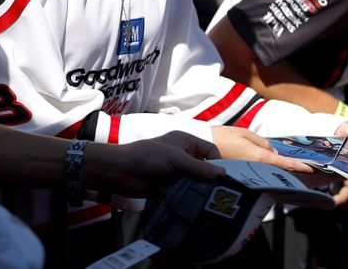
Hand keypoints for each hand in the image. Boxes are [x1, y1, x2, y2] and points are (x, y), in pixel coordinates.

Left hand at [83, 131, 223, 197]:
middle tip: (223, 192)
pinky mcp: (170, 186)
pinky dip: (190, 196)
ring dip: (200, 189)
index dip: (218, 163)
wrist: (121, 172)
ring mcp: (176, 172)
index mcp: (187, 142)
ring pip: (195, 181)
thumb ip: (200, 168)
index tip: (226, 178)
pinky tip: (198, 205)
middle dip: (211, 178)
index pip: (210, 152)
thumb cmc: (150, 157)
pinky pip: (185, 191)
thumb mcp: (177, 159)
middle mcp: (183, 156)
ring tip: (213, 201)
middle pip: (204, 167)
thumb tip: (223, 174)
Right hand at [211, 125, 314, 172]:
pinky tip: (269, 170)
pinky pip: (256, 175)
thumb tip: (273, 153)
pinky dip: (264, 173)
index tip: (312, 168)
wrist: (198, 147)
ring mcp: (246, 174)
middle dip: (291, 171)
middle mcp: (254, 168)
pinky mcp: (239, 177)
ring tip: (290, 169)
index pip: (284, 163)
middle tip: (305, 169)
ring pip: (267, 174)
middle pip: (277, 171)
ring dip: (278, 172)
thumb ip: (262, 143)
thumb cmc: (222, 137)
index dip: (299, 166)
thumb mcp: (244, 133)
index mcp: (258, 156)